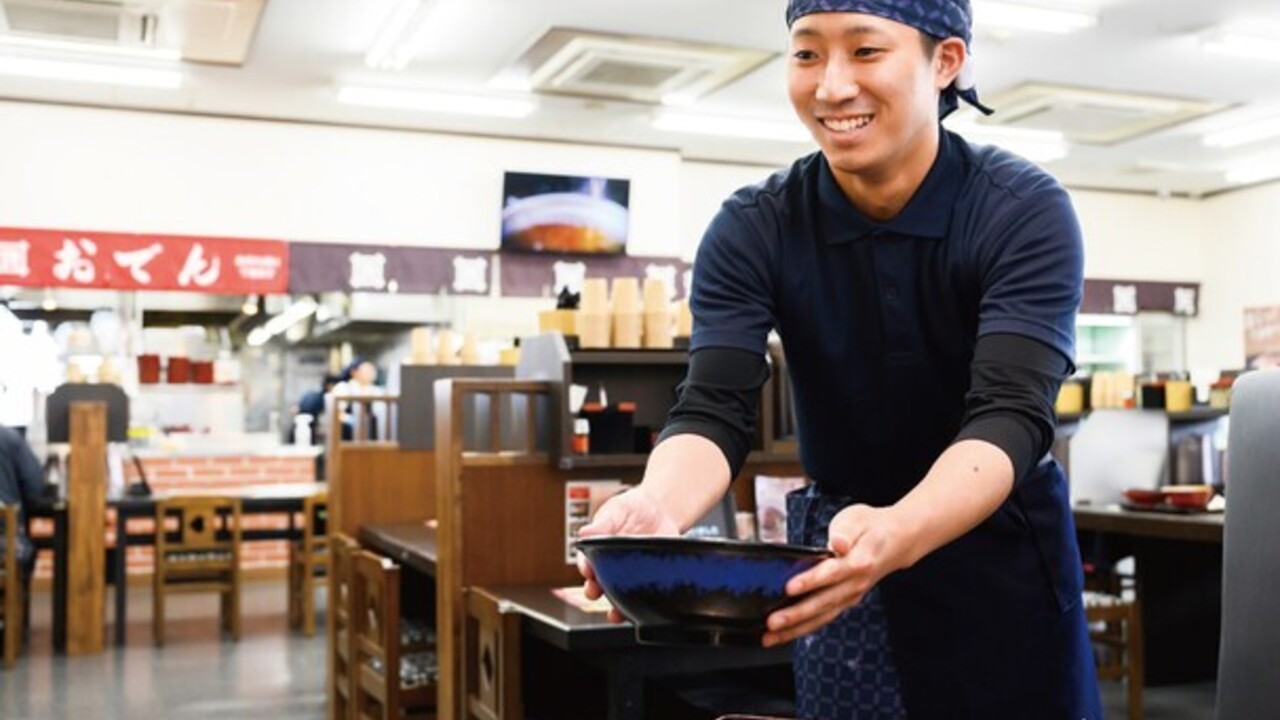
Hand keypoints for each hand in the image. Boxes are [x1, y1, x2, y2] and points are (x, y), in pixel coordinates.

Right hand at [576, 486, 680, 622]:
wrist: (660, 509)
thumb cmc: (632, 507)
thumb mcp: (617, 509)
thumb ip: (603, 522)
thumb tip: (584, 532)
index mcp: (599, 550)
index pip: (588, 563)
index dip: (586, 569)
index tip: (588, 571)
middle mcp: (612, 566)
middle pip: (600, 584)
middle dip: (595, 590)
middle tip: (595, 591)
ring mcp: (631, 575)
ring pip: (620, 596)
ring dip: (616, 607)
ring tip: (615, 613)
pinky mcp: (650, 579)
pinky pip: (645, 595)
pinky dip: (643, 603)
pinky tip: (645, 605)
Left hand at [761, 504, 916, 646]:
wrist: (897, 541)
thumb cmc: (870, 527)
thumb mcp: (858, 519)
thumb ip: (844, 533)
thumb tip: (837, 543)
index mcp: (858, 561)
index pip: (831, 573)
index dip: (810, 581)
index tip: (789, 587)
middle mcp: (855, 584)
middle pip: (823, 602)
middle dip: (796, 614)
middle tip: (772, 622)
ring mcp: (851, 596)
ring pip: (821, 617)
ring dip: (795, 629)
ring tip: (770, 637)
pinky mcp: (844, 602)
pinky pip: (822, 619)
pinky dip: (802, 629)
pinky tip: (781, 635)